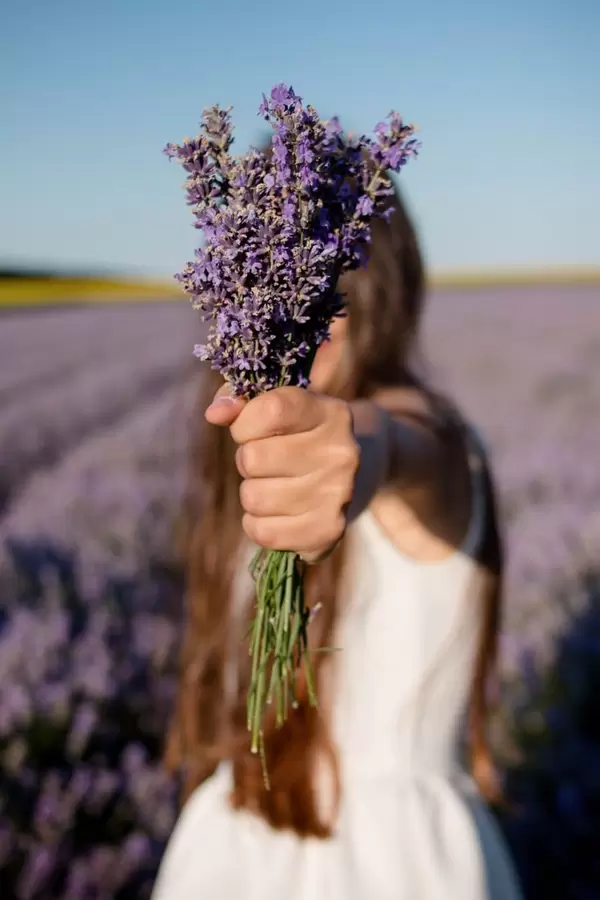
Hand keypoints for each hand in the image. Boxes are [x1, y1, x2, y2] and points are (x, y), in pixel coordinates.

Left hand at [205, 385, 359, 560]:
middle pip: (253, 458)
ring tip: (273, 485)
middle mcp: (341, 454)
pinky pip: (263, 533)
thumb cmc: (302, 435)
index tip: (249, 428)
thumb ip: (242, 400)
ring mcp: (338, 496)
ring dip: (252, 492)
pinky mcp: (328, 531)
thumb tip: (215, 413)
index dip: (245, 422)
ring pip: (254, 498)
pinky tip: (275, 513)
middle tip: (267, 462)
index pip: (271, 409)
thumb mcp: (281, 406)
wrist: (355, 475)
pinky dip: (257, 524)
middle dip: (247, 460)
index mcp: (332, 414)